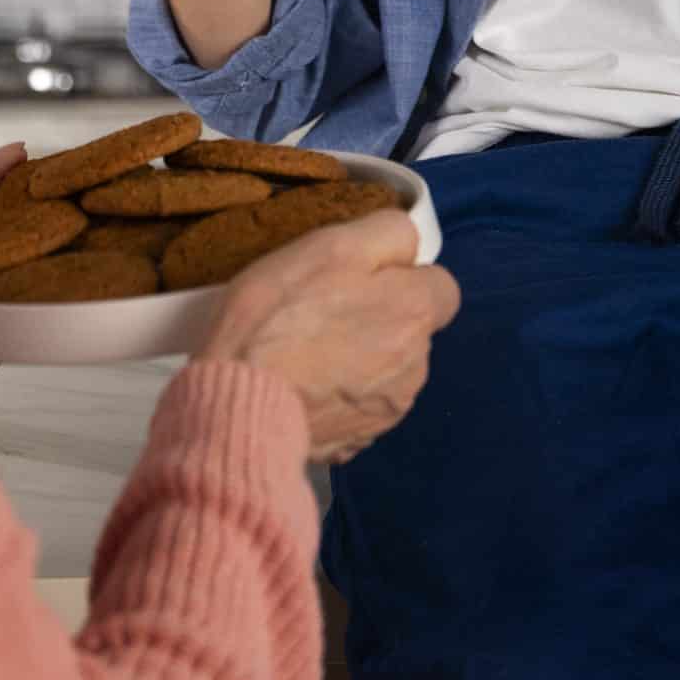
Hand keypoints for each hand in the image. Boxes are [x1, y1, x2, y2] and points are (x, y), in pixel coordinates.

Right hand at [195, 211, 460, 464]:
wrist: (238, 401)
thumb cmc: (281, 314)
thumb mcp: (333, 244)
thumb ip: (388, 234)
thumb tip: (410, 246)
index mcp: (415, 314)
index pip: (441, 287)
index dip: (404, 278)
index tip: (361, 279)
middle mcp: (416, 367)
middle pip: (411, 330)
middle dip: (379, 318)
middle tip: (322, 311)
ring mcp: (388, 412)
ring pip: (386, 371)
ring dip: (360, 360)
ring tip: (305, 354)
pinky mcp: (357, 445)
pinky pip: (357, 407)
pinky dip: (338, 396)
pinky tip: (300, 388)